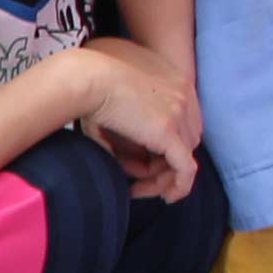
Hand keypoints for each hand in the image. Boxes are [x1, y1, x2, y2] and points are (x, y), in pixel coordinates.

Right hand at [64, 45, 200, 202]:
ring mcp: (178, 112)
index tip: (146, 157)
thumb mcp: (114, 98)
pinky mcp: (167, 132)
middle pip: (187, 138)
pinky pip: (185, 168)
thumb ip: (127, 124)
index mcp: (175, 80)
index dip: (169, 141)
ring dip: (163, 175)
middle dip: (167, 161)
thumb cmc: (89, 82)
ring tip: (137, 188)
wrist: (85, 74)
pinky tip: (168, 197)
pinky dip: (180, 185)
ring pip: (184, 156)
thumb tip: (123, 154)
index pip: (185, 118)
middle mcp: (183, 94)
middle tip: (141, 178)